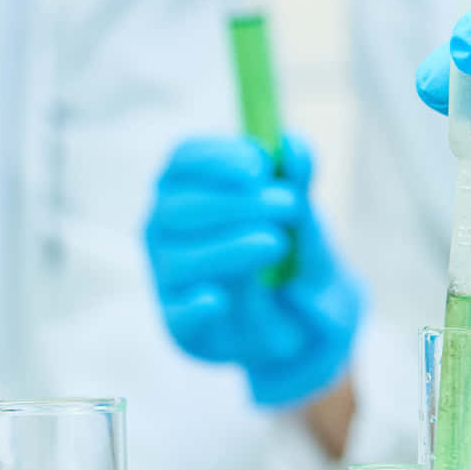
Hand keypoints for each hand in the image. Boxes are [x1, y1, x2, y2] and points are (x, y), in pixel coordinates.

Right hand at [145, 135, 362, 406]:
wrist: (304, 319)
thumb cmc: (292, 252)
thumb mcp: (304, 217)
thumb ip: (298, 180)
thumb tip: (293, 146)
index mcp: (189, 187)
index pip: (183, 160)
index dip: (217, 158)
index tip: (260, 166)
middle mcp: (166, 228)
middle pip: (177, 207)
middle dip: (235, 203)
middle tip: (288, 204)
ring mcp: (168, 277)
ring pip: (179, 259)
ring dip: (229, 248)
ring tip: (276, 244)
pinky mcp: (179, 323)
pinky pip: (179, 315)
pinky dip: (197, 306)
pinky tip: (221, 300)